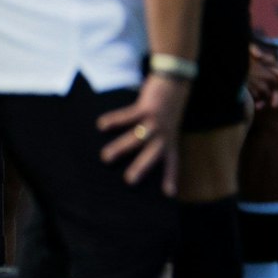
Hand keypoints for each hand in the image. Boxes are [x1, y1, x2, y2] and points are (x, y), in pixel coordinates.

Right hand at [99, 74, 193, 193]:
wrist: (175, 84)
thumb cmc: (165, 111)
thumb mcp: (166, 128)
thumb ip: (153, 142)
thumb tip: (129, 156)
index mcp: (170, 141)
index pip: (172, 162)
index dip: (171, 177)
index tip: (169, 194)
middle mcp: (164, 134)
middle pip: (154, 153)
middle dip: (142, 167)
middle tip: (128, 181)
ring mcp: (156, 121)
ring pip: (138, 136)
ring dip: (121, 147)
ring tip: (105, 158)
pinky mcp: (146, 107)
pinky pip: (128, 116)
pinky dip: (114, 120)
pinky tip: (101, 125)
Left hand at [246, 44, 277, 109]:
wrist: (226, 61)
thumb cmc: (240, 52)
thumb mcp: (245, 48)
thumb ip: (252, 48)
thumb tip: (258, 55)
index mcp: (269, 64)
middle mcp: (267, 74)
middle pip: (275, 87)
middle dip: (276, 96)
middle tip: (274, 105)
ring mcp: (260, 82)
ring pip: (267, 94)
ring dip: (264, 101)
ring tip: (258, 106)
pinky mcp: (253, 88)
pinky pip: (257, 97)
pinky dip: (256, 102)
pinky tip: (253, 106)